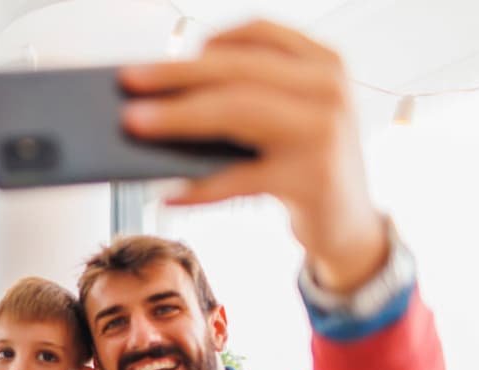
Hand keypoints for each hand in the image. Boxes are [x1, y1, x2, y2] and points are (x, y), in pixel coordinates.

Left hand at [119, 19, 387, 293]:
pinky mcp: (310, 179)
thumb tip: (160, 96)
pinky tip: (166, 195)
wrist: (350, 226)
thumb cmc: (302, 165)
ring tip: (133, 124)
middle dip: (175, 75)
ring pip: (236, 111)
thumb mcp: (286, 120)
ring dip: (177, 116)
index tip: (163, 55)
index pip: (258, 33)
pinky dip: (198, 187)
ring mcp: (323, 131)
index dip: (205, 42)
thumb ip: (245, 98)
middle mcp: (329, 88)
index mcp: (324, 62)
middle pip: (237, 69)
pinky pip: (238, 178)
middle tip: (127, 81)